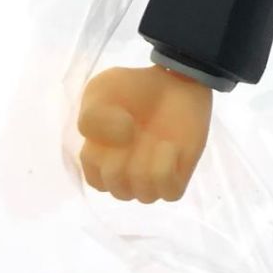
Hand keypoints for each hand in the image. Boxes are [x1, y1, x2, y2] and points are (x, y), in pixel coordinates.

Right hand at [78, 64, 211, 202]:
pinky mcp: (179, 174)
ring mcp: (153, 177)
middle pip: (117, 188)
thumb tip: (120, 139)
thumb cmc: (133, 89)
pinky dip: (168, 170)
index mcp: (103, 164)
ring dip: (149, 163)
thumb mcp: (100, 90)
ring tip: (156, 137)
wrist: (174, 77)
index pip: (96, 178)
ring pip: (144, 195)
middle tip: (134, 129)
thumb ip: (93, 117)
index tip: (113, 123)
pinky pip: (170, 193)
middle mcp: (127, 176)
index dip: (103, 154)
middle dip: (125, 158)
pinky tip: (169, 146)